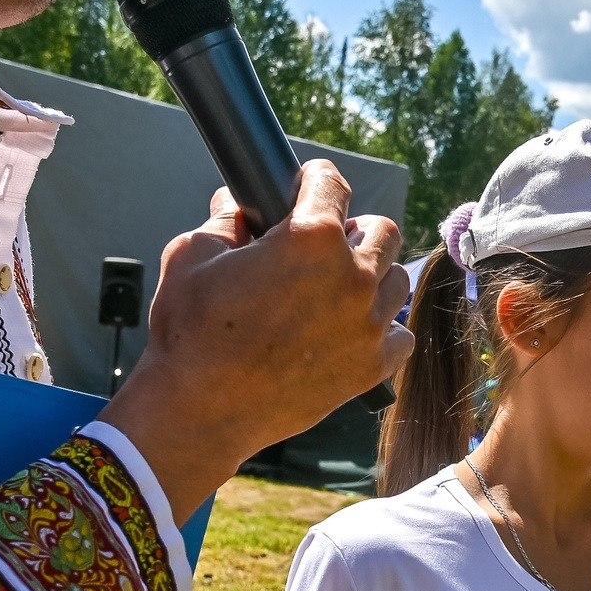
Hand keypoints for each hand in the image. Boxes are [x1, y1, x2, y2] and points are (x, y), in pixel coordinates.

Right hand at [100, 161, 410, 519]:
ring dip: (372, 279)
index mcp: (311, 236)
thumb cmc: (190, 332)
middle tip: (325, 247)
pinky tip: (353, 332)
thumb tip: (233, 205)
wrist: (199, 410)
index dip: (314, 180)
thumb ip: (223, 221)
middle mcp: (352, 275)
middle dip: (354, 230)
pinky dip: (382, 331)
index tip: (308, 187)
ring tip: (337, 291)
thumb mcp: (192, 256)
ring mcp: (367, 323)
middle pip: (380, 230)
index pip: (332, 183)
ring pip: (396, 281)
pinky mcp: (371, 366)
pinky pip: (399, 336)